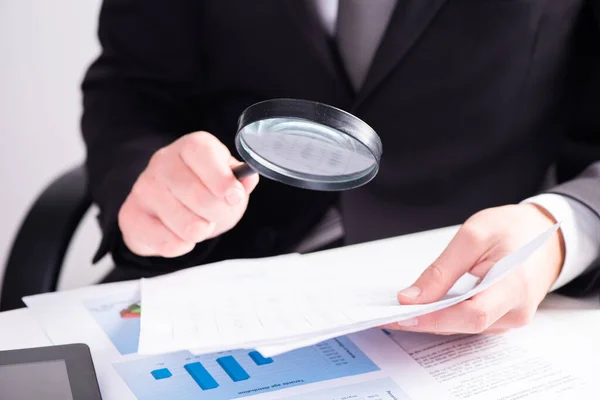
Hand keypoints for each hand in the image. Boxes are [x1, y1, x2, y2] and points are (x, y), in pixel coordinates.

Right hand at [118, 131, 258, 257]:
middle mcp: (163, 161)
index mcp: (191, 147)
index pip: (201, 153)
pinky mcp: (130, 215)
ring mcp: (143, 188)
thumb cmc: (204, 190)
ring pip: (183, 223)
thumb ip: (241, 180)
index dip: (220, 177)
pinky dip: (182, 246)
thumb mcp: (228, 181)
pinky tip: (181, 236)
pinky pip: (166, 242)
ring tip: (199, 224)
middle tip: (217, 215)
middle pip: (196, 193)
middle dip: (217, 213)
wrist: (167, 209)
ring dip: (200, 231)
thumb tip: (247, 181)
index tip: (235, 197)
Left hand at [384, 204, 564, 334]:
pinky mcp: (502, 318)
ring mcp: (511, 318)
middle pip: (464, 325)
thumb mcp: (474, 235)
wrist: (544, 234)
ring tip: (398, 311)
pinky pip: (469, 323)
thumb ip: (442, 269)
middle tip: (387, 315)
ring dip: (431, 320)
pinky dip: (444, 317)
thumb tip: (412, 297)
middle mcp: (516, 310)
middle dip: (424, 321)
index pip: (472, 314)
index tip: (403, 315)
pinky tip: (423, 308)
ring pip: (464, 327)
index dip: (435, 318)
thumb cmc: (513, 229)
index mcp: (514, 285)